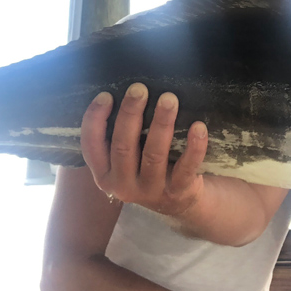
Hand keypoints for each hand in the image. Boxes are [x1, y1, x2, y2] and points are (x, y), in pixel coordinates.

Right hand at [80, 83, 208, 216]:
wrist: (177, 202)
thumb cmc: (146, 168)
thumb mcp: (125, 160)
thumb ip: (120, 135)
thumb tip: (126, 93)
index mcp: (104, 174)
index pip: (91, 146)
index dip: (94, 120)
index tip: (106, 95)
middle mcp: (123, 185)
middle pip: (123, 147)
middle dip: (130, 114)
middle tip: (139, 89)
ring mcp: (150, 191)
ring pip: (154, 155)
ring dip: (161, 124)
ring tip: (169, 99)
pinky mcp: (177, 191)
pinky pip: (186, 168)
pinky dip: (194, 147)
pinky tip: (199, 126)